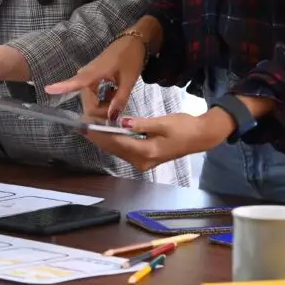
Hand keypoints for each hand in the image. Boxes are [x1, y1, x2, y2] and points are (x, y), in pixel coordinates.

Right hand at [43, 19, 158, 120]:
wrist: (133, 42)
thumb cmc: (130, 58)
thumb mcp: (129, 80)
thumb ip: (120, 100)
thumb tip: (111, 118)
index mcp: (94, 73)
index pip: (76, 83)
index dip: (61, 87)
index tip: (47, 89)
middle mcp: (86, 75)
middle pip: (88, 102)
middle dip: (101, 111)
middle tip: (117, 108)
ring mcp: (88, 76)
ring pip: (91, 100)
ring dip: (103, 105)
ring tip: (117, 98)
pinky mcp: (91, 77)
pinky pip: (93, 94)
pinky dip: (102, 99)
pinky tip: (112, 94)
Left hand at [80, 112, 227, 172]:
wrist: (202, 136)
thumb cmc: (185, 127)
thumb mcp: (163, 123)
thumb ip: (140, 124)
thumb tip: (121, 123)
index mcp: (147, 152)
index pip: (117, 143)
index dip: (100, 134)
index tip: (86, 126)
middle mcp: (143, 161)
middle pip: (115, 149)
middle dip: (98, 137)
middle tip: (83, 125)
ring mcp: (145, 162)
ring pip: (119, 150)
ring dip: (105, 140)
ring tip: (90, 128)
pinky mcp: (147, 158)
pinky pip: (126, 150)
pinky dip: (115, 142)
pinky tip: (106, 134)